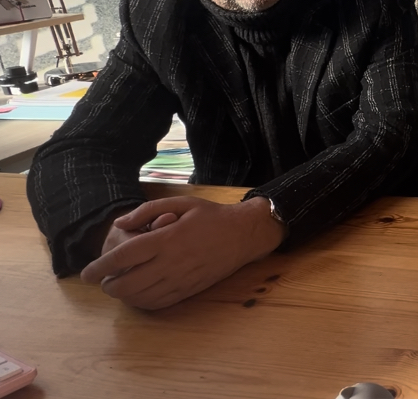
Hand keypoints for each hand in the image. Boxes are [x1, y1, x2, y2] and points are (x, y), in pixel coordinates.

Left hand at [80, 196, 285, 308]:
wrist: (244, 235)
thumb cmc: (211, 216)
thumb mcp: (181, 202)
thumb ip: (148, 210)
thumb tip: (121, 223)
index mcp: (167, 239)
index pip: (124, 257)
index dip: (100, 267)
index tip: (86, 273)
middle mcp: (171, 262)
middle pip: (127, 283)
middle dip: (108, 285)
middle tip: (103, 279)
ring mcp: (181, 279)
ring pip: (140, 297)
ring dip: (123, 295)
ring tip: (118, 286)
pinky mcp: (189, 290)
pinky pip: (159, 303)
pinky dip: (141, 303)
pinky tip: (137, 295)